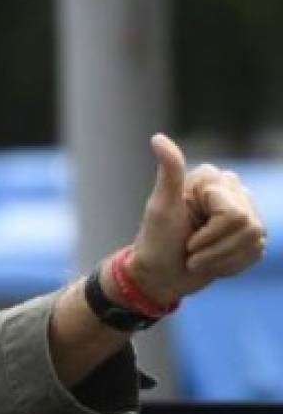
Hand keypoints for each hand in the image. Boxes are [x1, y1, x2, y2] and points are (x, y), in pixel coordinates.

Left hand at [128, 133, 265, 303]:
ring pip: (252, 240)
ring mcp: (246, 214)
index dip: (208, 232)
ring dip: (218, 258)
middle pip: (245, 225)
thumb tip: (157, 138)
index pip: (232, 213)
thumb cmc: (156, 241)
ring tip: (197, 258)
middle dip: (212, 247)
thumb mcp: (161, 207)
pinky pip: (255, 252)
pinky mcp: (251, 236)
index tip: (185, 232)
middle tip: (190, 249)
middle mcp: (233, 191)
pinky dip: (229, 265)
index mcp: (212, 180)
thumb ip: (170, 172)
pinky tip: (211, 263)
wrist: (160, 275)